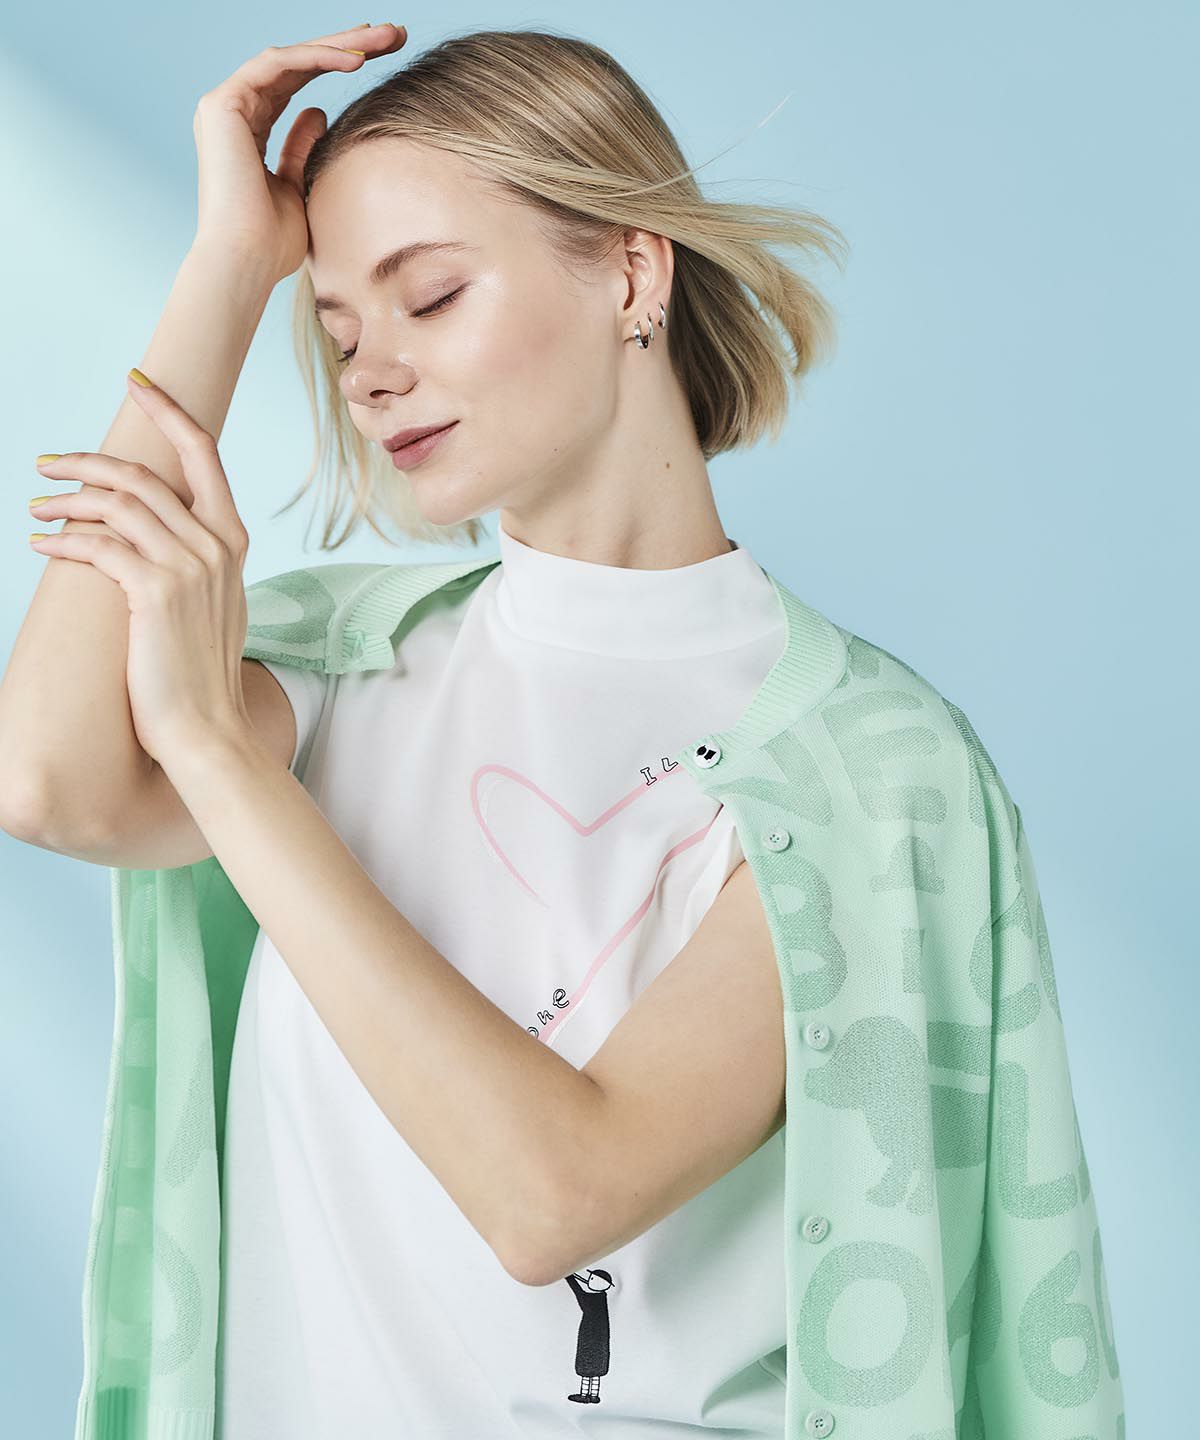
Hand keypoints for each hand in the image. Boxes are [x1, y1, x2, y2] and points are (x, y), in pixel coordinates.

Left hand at [28, 371, 254, 767]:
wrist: (207, 728)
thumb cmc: (197, 673)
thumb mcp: (212, 603)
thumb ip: (195, 558)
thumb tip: (150, 529)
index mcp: (232, 541)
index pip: (203, 453)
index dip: (167, 410)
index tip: (137, 382)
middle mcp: (217, 545)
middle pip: (143, 473)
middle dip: (87, 462)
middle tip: (47, 466)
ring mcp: (190, 566)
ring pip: (117, 503)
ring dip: (66, 499)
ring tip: (36, 507)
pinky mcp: (156, 592)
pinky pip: (98, 545)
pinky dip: (63, 539)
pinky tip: (43, 543)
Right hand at [193, 21, 408, 281]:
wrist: (246, 263)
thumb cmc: (274, 244)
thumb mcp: (300, 189)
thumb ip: (303, 149)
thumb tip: (318, 112)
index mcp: (248, 131)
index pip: (296, 84)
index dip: (338, 64)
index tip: (383, 57)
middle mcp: (233, 113)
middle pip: (297, 63)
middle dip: (348, 44)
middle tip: (396, 34)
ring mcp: (225, 106)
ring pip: (290, 57)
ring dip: (341, 43)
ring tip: (388, 38)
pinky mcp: (223, 105)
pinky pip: (278, 64)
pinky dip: (318, 57)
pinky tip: (357, 58)